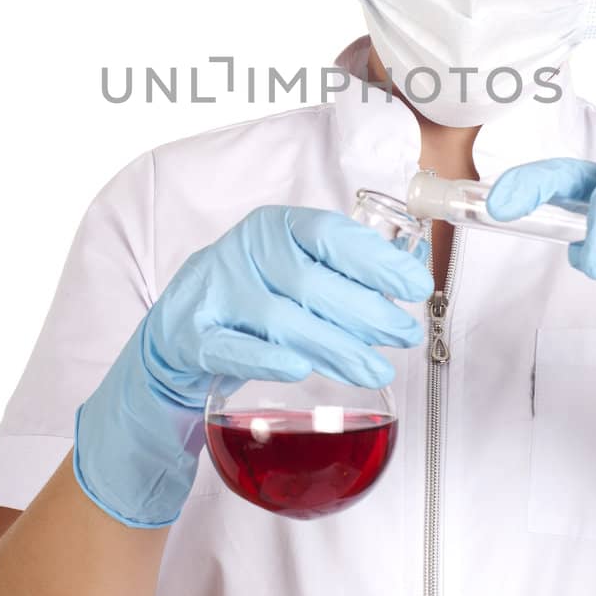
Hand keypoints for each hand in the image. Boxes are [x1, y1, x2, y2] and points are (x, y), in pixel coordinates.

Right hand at [73, 205, 433, 526]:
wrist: (179, 327)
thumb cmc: (254, 295)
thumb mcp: (293, 267)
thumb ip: (343, 272)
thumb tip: (409, 281)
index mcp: (275, 226)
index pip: (331, 235)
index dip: (378, 261)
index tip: (417, 286)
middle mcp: (243, 252)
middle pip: (313, 283)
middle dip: (367, 313)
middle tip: (404, 336)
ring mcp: (215, 293)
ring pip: (282, 320)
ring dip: (336, 347)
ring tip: (376, 369)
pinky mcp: (194, 336)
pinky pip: (233, 348)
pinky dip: (268, 359)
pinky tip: (302, 368)